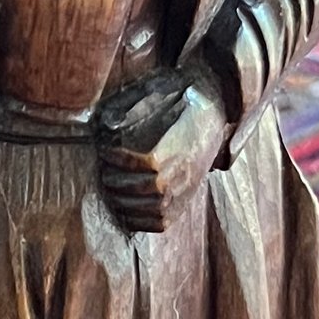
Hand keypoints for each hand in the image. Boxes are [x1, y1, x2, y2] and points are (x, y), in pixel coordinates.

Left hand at [95, 69, 227, 232]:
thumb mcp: (167, 95)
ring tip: (110, 191)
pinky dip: (141, 222)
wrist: (214, 115)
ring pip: (153, 207)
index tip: (106, 151)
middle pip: (147, 187)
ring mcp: (186, 190)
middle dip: (118, 182)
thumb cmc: (185, 106)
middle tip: (103, 173)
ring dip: (125, 202)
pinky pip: (162, 222)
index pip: (148, 162)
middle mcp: (185, 172)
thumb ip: (140, 105)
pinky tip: (125, 213)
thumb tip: (107, 119)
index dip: (122, 160)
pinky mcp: (185, 201)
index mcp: (181, 148)